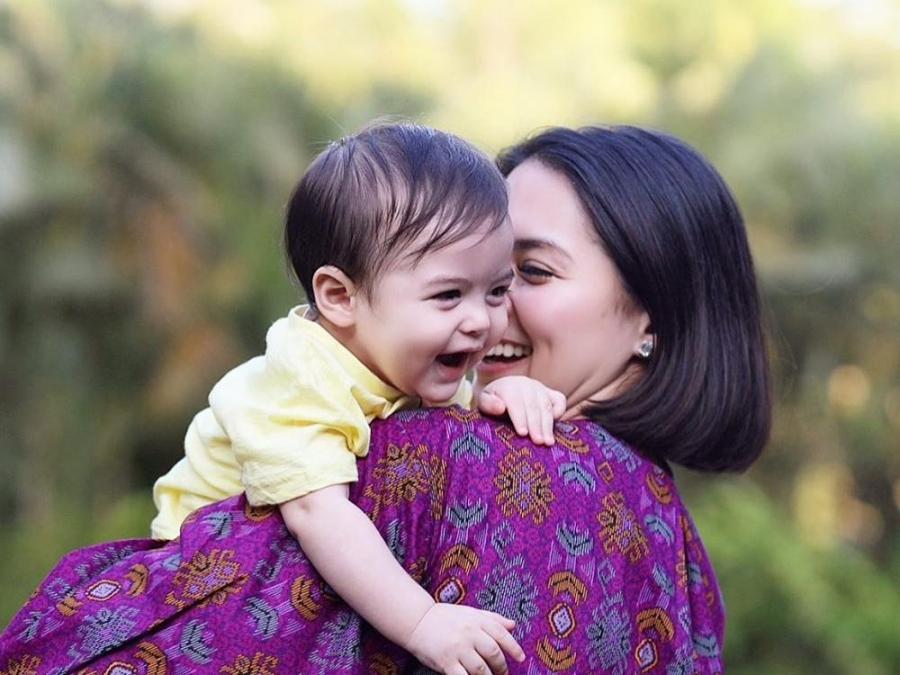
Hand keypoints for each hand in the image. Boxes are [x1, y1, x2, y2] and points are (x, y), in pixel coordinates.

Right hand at [405, 603, 524, 674]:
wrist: (418, 621)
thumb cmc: (446, 617)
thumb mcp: (470, 612)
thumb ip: (492, 618)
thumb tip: (513, 625)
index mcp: (477, 620)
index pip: (502, 634)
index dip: (514, 648)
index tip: (521, 658)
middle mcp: (469, 633)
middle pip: (494, 654)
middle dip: (501, 667)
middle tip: (503, 673)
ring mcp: (458, 648)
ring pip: (481, 669)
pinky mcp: (446, 662)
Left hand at [478, 376, 565, 445]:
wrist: (503, 391)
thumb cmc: (493, 402)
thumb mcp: (484, 402)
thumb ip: (488, 404)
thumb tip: (500, 407)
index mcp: (508, 386)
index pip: (515, 402)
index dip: (519, 418)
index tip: (522, 433)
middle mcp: (526, 384)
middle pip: (533, 405)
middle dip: (536, 425)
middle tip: (538, 442)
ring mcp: (540, 388)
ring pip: (546, 406)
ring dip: (548, 425)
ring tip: (548, 442)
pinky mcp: (550, 393)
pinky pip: (559, 400)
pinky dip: (559, 412)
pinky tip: (555, 427)